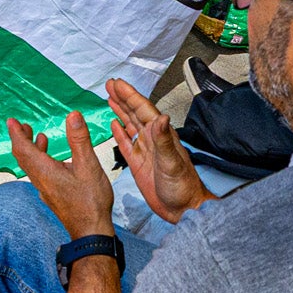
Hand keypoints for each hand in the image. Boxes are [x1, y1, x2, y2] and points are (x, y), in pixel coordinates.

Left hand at [9, 111, 117, 238]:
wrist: (90, 232)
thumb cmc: (91, 201)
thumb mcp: (89, 166)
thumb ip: (79, 140)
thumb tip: (72, 115)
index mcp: (46, 171)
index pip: (23, 149)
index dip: (16, 133)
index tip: (11, 121)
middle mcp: (41, 181)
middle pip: (23, 157)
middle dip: (20, 139)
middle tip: (20, 125)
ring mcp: (45, 189)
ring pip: (31, 166)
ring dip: (31, 149)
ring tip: (37, 135)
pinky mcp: (52, 195)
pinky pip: (39, 174)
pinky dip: (40, 160)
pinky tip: (52, 158)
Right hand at [105, 78, 211, 223]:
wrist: (182, 208)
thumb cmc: (183, 187)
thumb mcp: (172, 163)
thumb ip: (164, 140)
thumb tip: (161, 117)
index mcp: (160, 136)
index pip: (143, 110)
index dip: (130, 96)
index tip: (118, 84)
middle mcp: (152, 140)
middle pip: (134, 113)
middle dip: (122, 98)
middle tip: (110, 84)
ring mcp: (145, 151)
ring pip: (129, 125)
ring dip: (120, 111)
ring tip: (110, 98)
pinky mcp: (138, 164)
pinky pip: (126, 144)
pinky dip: (119, 133)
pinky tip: (114, 124)